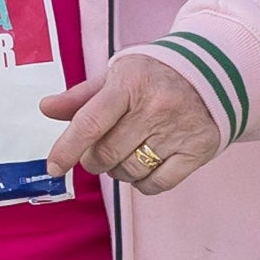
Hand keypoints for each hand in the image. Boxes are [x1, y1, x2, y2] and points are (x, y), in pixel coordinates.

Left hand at [47, 51, 225, 198]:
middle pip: (107, 154)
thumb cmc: (155, 76)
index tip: (54, 167)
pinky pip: (157, 184)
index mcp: (130, 83)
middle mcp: (155, 107)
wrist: (213, 74)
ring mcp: (178, 131)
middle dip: (93, 160)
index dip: (67, 149)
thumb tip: (46, 108)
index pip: (91, 123)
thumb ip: (82, 96)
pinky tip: (144, 166)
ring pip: (130, 171)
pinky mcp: (197, 151)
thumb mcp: (118, 75)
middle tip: (98, 151)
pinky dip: (143, 183)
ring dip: (118, 170)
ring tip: (125, 153)